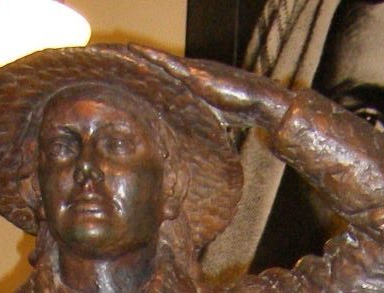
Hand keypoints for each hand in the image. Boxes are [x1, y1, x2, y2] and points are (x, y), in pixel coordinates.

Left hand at [132, 47, 292, 132]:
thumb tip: (195, 153)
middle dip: (145, 60)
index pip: (169, 78)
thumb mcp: (215, 121)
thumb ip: (203, 126)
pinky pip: (171, 63)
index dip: (153, 74)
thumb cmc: (242, 111)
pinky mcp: (198, 72)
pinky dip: (154, 57)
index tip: (135, 74)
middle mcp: (193, 75)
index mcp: (195, 86)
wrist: (259, 100)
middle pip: (163, 66)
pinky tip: (140, 51)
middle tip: (124, 54)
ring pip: (165, 62)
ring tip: (128, 48)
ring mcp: (195, 71)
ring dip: (146, 55)